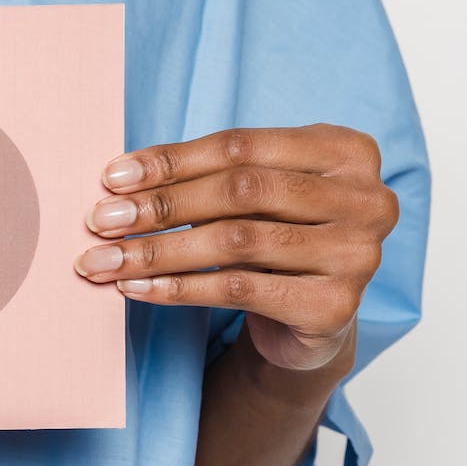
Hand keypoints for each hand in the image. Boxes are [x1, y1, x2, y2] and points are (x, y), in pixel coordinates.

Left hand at [73, 125, 398, 371]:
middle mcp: (365, 198)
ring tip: (105, 260)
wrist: (313, 320)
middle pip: (240, 190)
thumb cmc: (278, 239)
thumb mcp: (253, 196)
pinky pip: (240, 290)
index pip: (242, 145)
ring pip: (235, 241)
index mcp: (346, 150)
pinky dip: (179, 288)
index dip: (171, 160)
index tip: (112, 178)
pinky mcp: (336, 306)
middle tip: (101, 220)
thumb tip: (119, 181)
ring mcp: (357, 254)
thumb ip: (206, 175)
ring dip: (157, 252)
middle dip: (160, 205)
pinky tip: (137, 289)